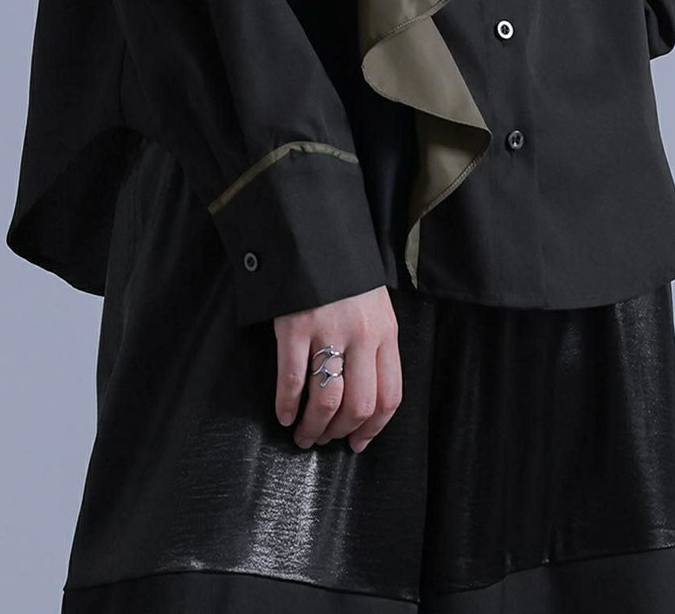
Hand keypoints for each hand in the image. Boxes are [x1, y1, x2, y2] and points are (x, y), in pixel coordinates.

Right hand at [274, 285, 401, 452]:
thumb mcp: (374, 306)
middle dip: (340, 433)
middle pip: (359, 405)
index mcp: (386, 332)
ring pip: (327, 400)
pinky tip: (284, 414)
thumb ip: (375, 345)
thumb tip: (366, 396)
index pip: (390, 395)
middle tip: (324, 440)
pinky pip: (292, 378)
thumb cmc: (345, 275)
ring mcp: (328, 330)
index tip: (358, 443)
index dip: (374, 428)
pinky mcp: (295, 325)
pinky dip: (287, 404)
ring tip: (303, 436)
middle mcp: (362, 335)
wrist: (315, 232)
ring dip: (313, 427)